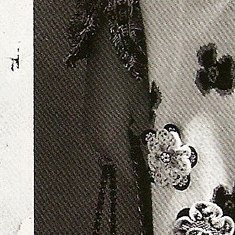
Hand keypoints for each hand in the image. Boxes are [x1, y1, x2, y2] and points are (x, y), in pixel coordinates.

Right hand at [82, 24, 151, 180]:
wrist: (105, 54)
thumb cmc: (126, 80)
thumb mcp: (142, 106)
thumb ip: (143, 128)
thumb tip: (145, 140)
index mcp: (110, 140)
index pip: (123, 169)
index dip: (135, 177)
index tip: (147, 180)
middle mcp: (95, 138)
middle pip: (112, 160)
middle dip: (127, 160)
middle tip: (146, 153)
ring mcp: (88, 126)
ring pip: (104, 148)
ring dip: (119, 147)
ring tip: (138, 135)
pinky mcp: (87, 115)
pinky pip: (99, 135)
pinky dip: (111, 136)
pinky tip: (125, 123)